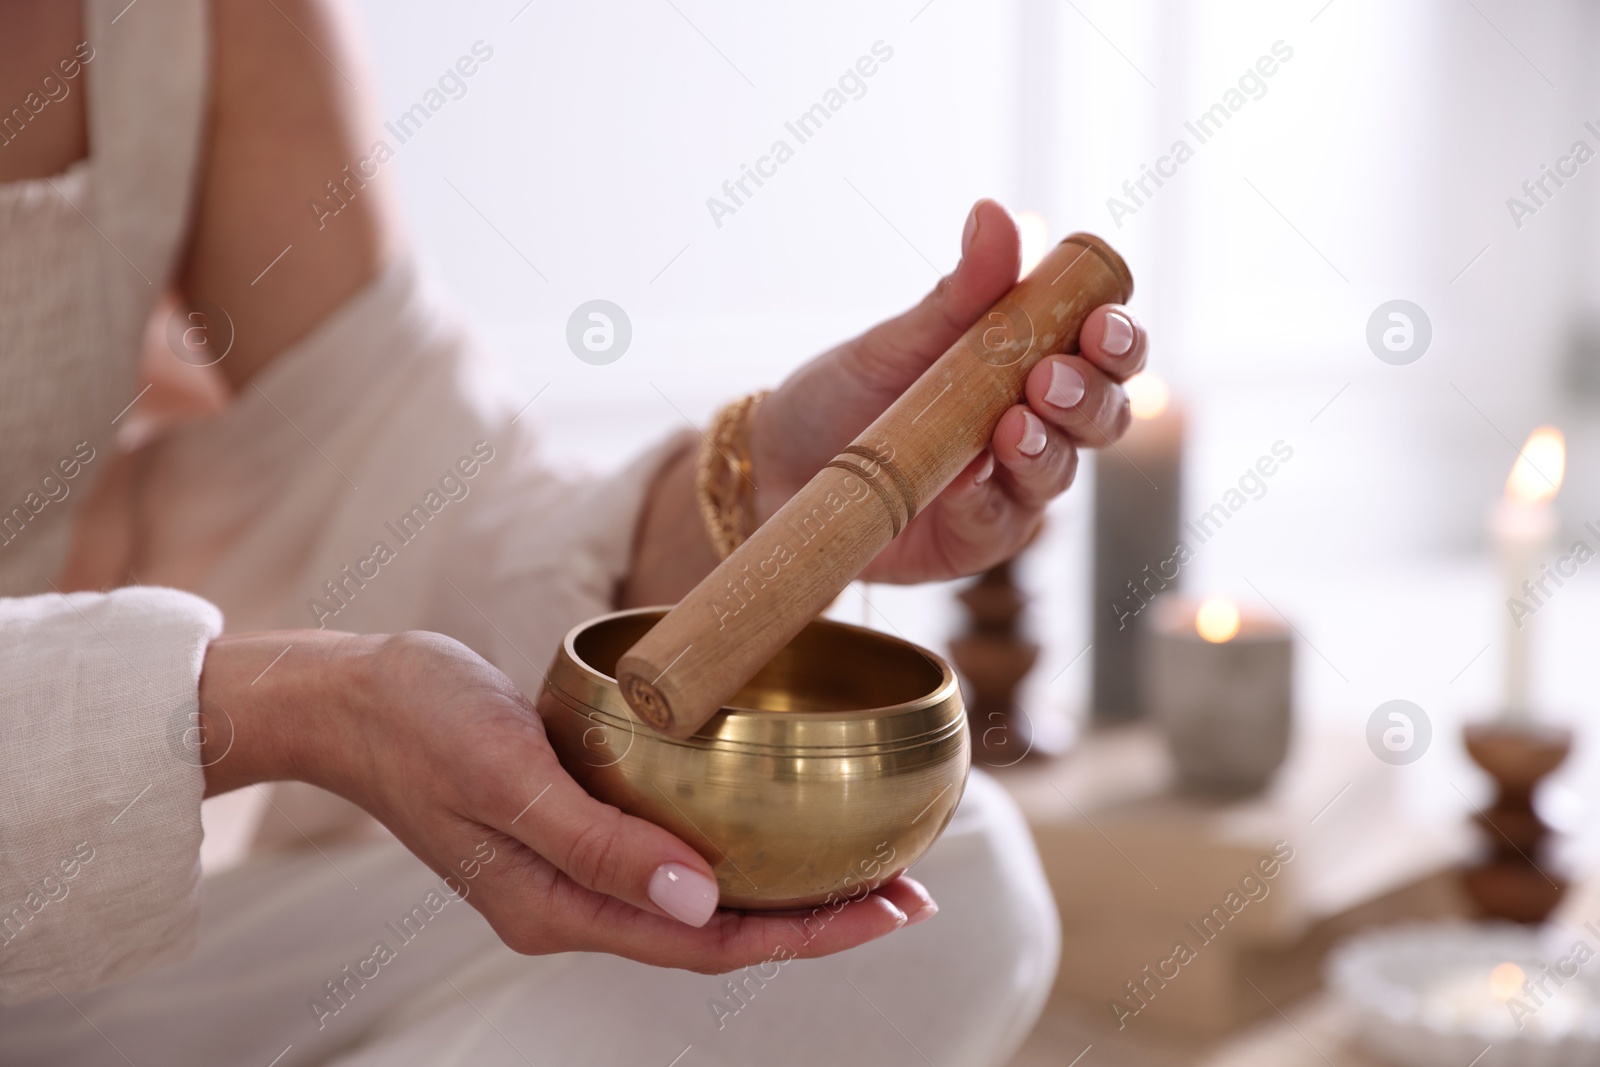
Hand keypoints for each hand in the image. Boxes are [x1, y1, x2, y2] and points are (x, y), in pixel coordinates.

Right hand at [197, 630, 934, 972]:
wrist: (347, 698)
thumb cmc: (419, 722)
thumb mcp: (507, 773)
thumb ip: (599, 844)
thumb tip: (705, 906)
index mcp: (560, 907)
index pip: (711, 943)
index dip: (809, 933)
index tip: (893, 907)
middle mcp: (575, 903)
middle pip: (719, 932)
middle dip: (818, 918)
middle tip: (911, 889)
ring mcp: (572, 871)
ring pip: (702, 900)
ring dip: (784, 888)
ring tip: (865, 864)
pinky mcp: (572, 829)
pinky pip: (672, 858)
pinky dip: (735, 851)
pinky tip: (772, 822)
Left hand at [750, 199, 1147, 582]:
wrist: (778, 466)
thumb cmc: (847, 395)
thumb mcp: (899, 339)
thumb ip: (960, 291)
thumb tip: (993, 212)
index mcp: (1033, 367)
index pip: (1104, 351)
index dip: (1117, 338)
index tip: (1099, 323)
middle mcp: (1038, 428)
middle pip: (1105, 414)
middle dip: (1089, 395)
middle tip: (1050, 378)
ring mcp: (1012, 488)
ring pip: (1062, 471)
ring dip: (1046, 447)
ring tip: (1010, 427)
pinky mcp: (977, 540)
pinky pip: (1000, 522)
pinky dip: (987, 498)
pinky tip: (968, 478)